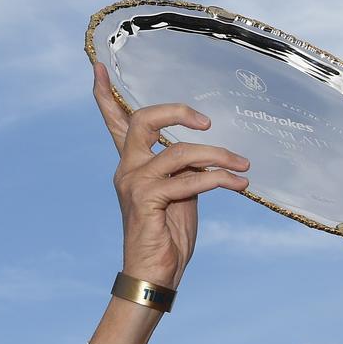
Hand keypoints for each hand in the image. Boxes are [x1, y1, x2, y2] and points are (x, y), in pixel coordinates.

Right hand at [92, 62, 249, 288]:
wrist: (156, 277)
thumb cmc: (168, 240)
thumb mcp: (181, 197)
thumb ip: (185, 171)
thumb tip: (206, 155)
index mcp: (132, 167)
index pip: (116, 124)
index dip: (106, 95)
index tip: (100, 66)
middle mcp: (127, 170)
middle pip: (144, 119)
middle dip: (177, 111)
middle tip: (207, 121)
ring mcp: (134, 183)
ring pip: (179, 151)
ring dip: (217, 155)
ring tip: (242, 166)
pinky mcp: (146, 200)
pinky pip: (189, 179)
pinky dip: (217, 179)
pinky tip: (237, 184)